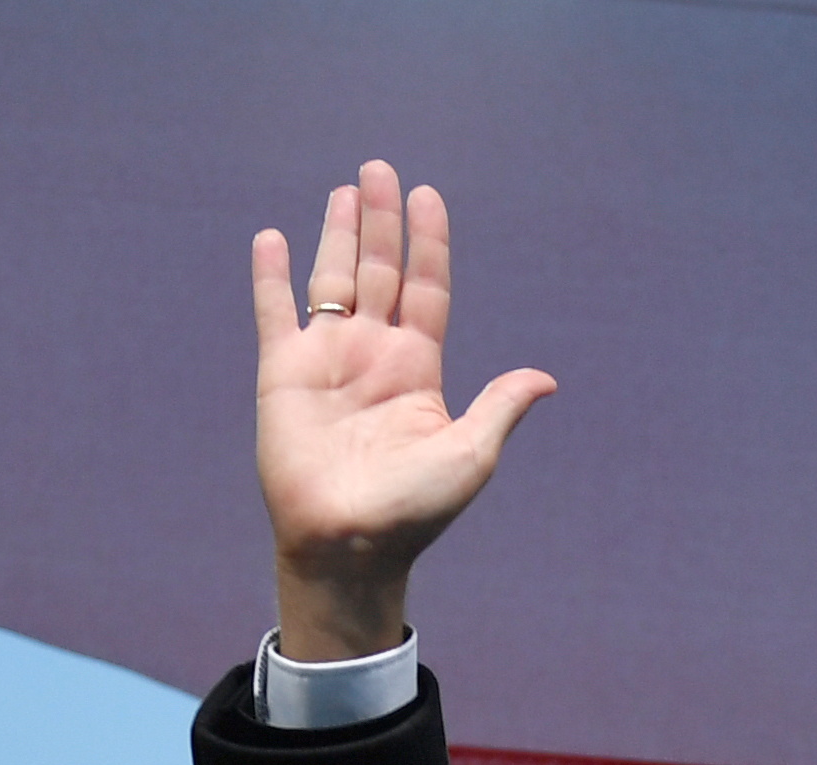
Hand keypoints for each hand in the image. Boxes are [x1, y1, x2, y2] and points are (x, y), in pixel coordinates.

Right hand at [253, 160, 553, 661]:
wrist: (348, 544)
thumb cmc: (413, 511)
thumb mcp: (470, 456)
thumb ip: (499, 407)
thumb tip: (544, 380)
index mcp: (417, 368)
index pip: (426, 289)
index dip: (428, 242)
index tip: (428, 196)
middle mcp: (372, 355)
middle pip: (380, 270)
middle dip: (381, 221)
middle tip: (380, 169)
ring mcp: (327, 361)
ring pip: (333, 280)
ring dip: (338, 234)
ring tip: (345, 190)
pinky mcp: (283, 374)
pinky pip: (275, 313)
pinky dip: (272, 276)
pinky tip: (274, 239)